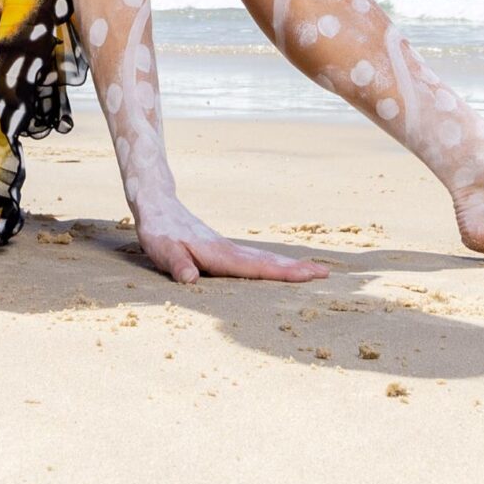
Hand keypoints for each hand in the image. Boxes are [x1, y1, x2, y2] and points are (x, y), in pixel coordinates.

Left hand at [133, 199, 328, 285]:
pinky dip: (274, 263)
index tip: (308, 276)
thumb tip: (190, 279)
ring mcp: (229, 248)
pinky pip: (255, 258)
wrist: (158, 204)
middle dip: (297, 269)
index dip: (282, 273)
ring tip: (314, 271)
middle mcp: (229, 250)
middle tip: (326, 274)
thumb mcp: (162, 250)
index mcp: (218, 254)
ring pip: (265, 258)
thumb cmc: (158, 231)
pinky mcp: (224, 249)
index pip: (255, 267)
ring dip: (290, 265)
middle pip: (269, 260)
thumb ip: (177, 264)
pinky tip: (280, 268)